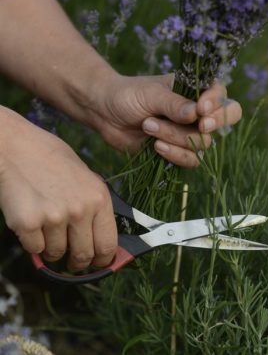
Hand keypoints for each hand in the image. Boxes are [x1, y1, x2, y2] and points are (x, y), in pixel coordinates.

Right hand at [0, 107, 116, 269]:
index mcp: (98, 196)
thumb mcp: (84, 176)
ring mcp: (54, 217)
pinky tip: (32, 219)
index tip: (98, 263)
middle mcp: (80, 209)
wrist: (15, 146)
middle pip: (83, 256)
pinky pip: (35, 249)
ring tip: (47, 225)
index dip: (104, 260)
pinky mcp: (28, 224)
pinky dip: (32, 241)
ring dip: (51, 248)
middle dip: (77, 262)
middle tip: (71, 259)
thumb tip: (101, 238)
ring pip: (56, 254)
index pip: (108, 244)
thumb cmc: (50, 158)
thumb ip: (93, 205)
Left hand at [90, 73, 241, 167]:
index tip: (201, 108)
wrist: (105, 113)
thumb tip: (197, 113)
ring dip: (176, 137)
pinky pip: (190, 160)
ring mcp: (188, 133)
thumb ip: (174, 104)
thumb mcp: (151, 94)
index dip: (218, 104)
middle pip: (223, 121)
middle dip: (213, 124)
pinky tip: (156, 146)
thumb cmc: (129, 94)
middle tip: (200, 124)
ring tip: (148, 125)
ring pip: (202, 143)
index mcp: (195, 90)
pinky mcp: (177, 152)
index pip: (222, 96)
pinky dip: (174, 154)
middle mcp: (197, 112)